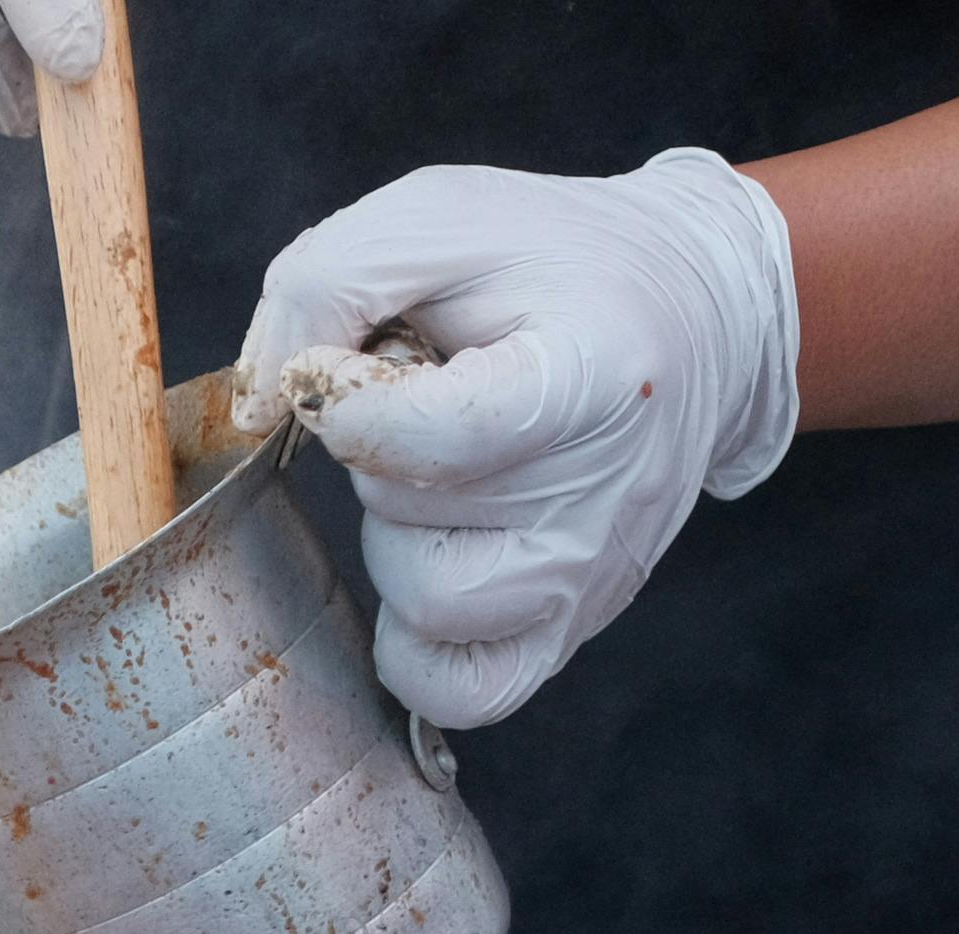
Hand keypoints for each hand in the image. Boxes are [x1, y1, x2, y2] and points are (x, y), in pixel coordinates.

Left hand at [241, 149, 800, 731]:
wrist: (694, 314)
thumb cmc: (554, 265)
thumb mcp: (441, 217)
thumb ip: (329, 280)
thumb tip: (264, 398)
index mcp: (591, 376)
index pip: (435, 440)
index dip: (355, 409)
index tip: (356, 367)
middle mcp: (604, 493)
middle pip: (411, 519)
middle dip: (383, 458)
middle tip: (438, 401)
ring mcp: (590, 577)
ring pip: (427, 604)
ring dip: (400, 535)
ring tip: (447, 473)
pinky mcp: (571, 630)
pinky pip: (458, 691)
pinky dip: (416, 641)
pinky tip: (432, 557)